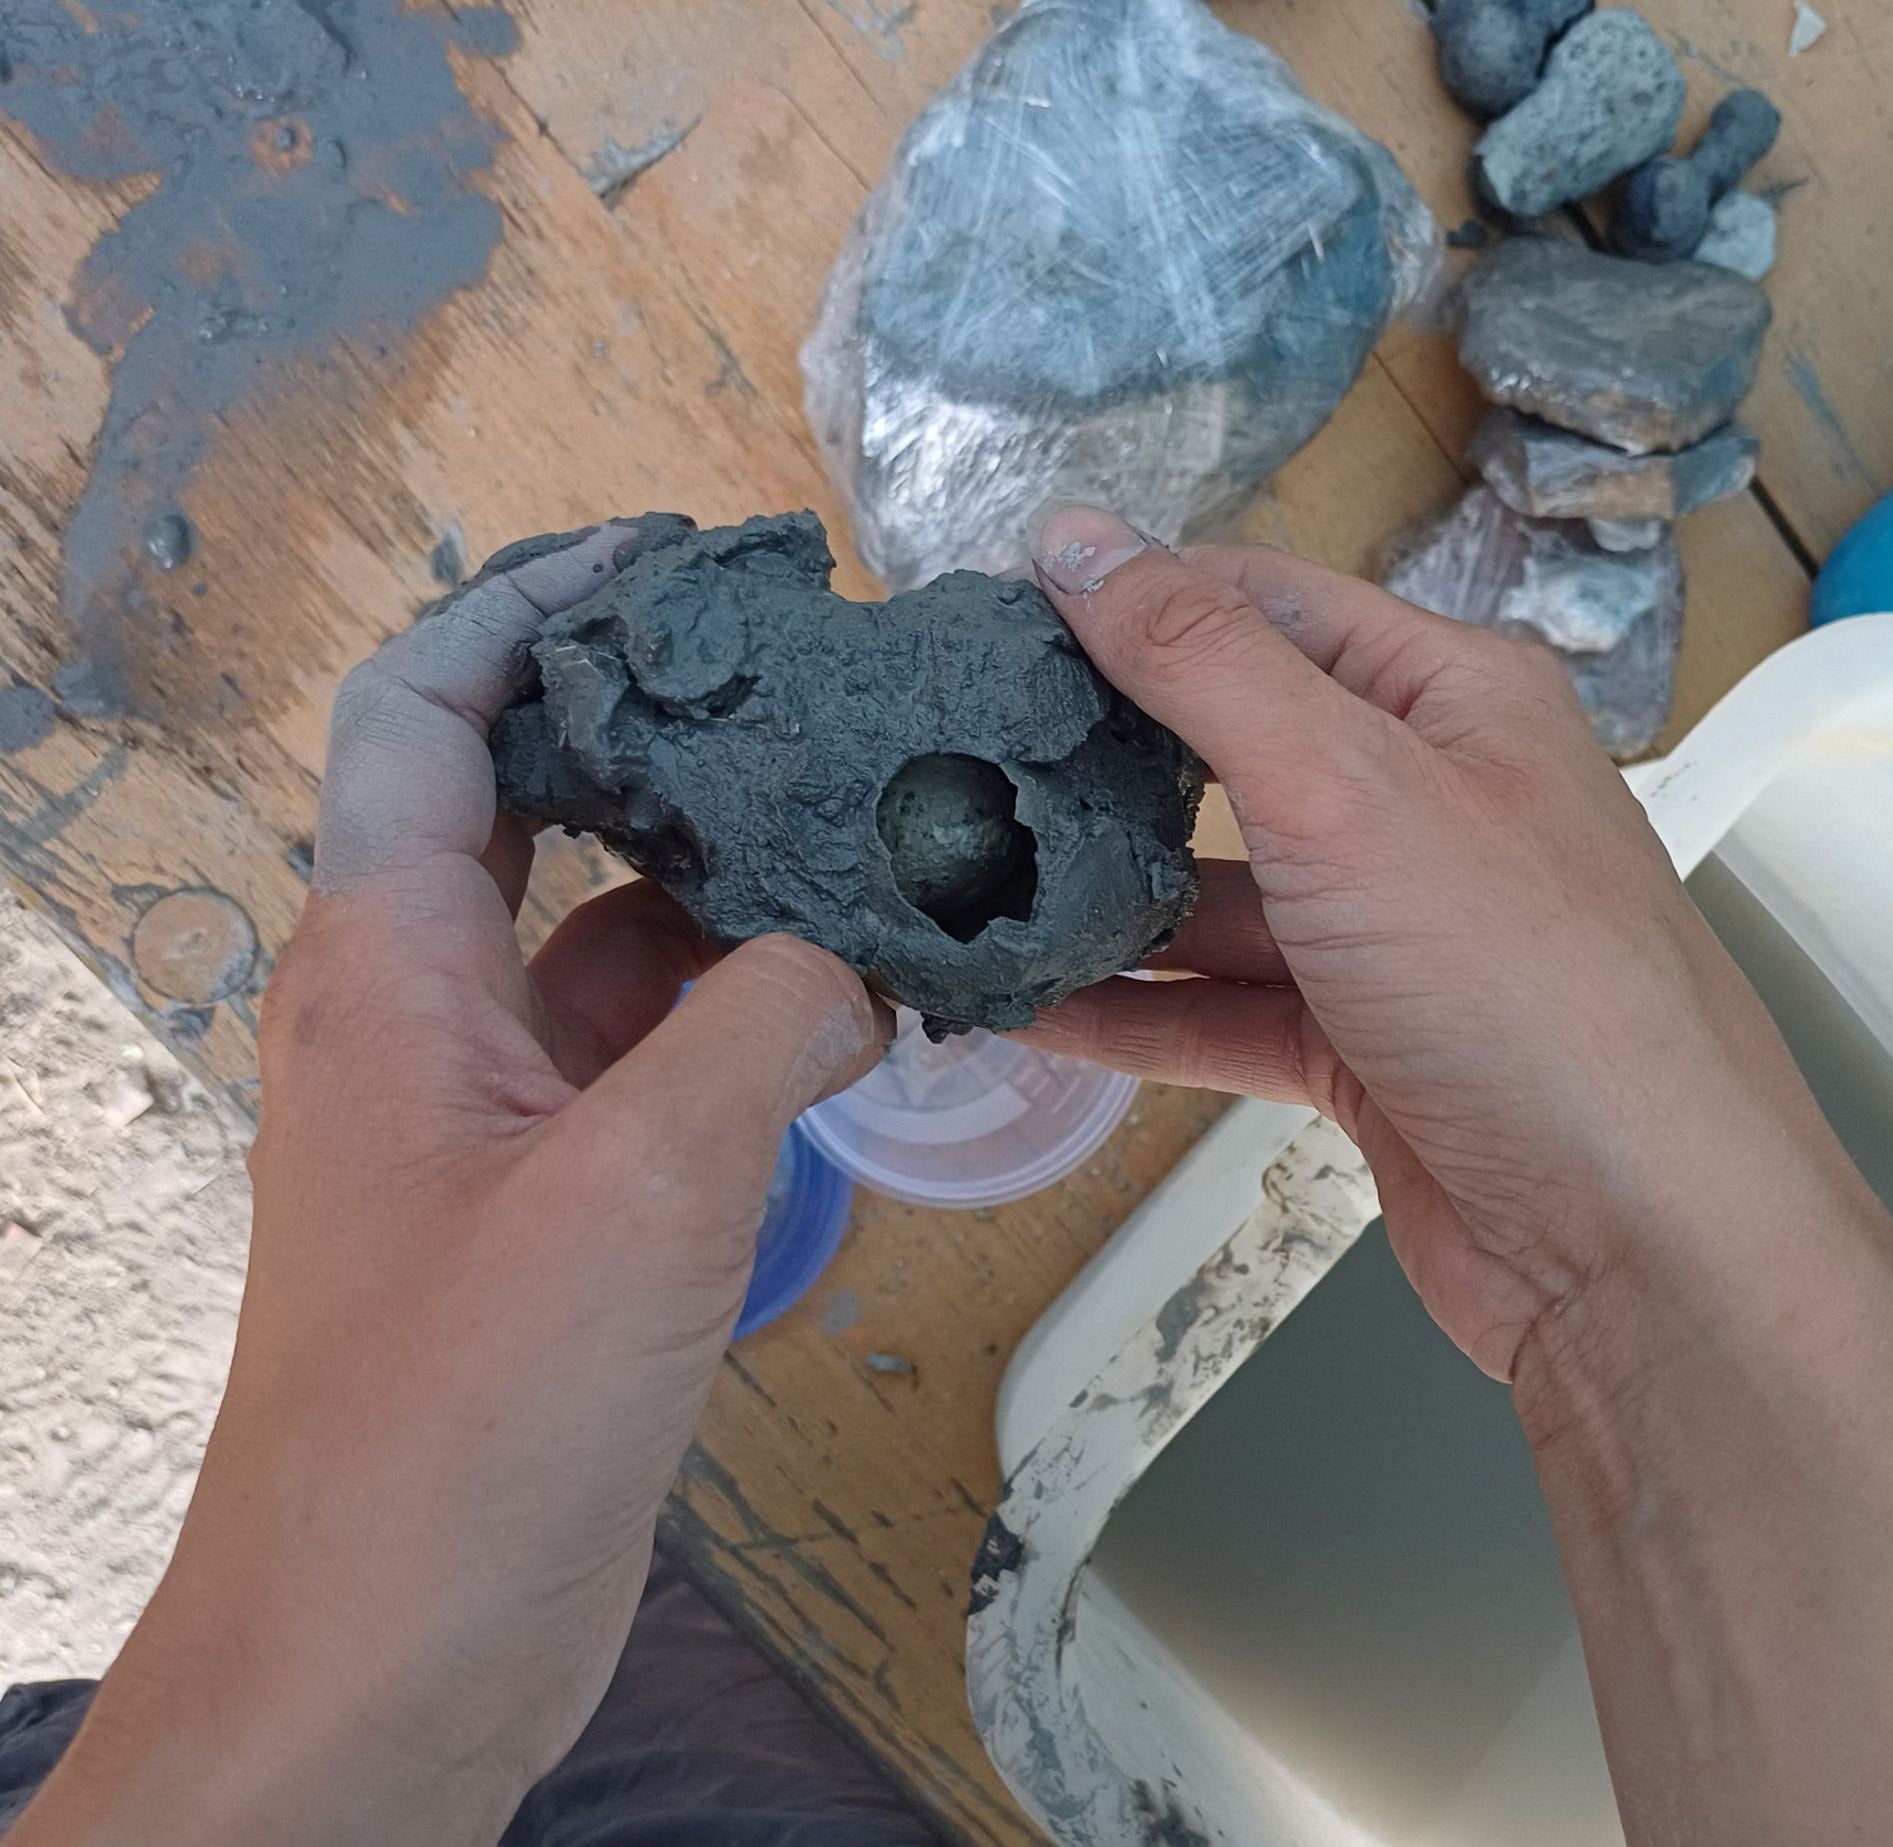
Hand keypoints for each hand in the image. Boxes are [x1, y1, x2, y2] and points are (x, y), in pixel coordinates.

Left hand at [13, 523, 886, 1846]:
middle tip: (807, 673)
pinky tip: (865, 995)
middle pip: (526, 799)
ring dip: (723, 873)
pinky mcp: (564, 1198)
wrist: (387, 1653)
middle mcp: (429, 1011)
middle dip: (650, 719)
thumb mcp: (641, 1187)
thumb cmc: (465, 1418)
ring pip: (613, 930)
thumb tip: (863, 955)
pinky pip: (661, 1050)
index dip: (527, 603)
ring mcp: (496, 1109)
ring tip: (870, 816)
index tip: (662, 553)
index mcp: (390, 965)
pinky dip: (752, 1006)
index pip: (426, 713)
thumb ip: (764, 1025)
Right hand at [1022, 507, 1856, 1381]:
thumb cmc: (1525, 983)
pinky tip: (1022, 1009)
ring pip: (1219, 895)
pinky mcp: (1366, 1052)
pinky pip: (1224, 1011)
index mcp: (1453, 697)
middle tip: (945, 753)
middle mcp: (1429, 801)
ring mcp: (1397, 935)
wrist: (1639, 1242)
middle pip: (1232, 749)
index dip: (1131, 601)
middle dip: (1099, 754)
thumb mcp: (1347, 785)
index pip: (1264, 606)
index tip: (990, 622)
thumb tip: (1078, 539)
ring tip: (953, 888)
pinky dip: (1132, 1011)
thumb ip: (1202, 662)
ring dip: (1100, 898)